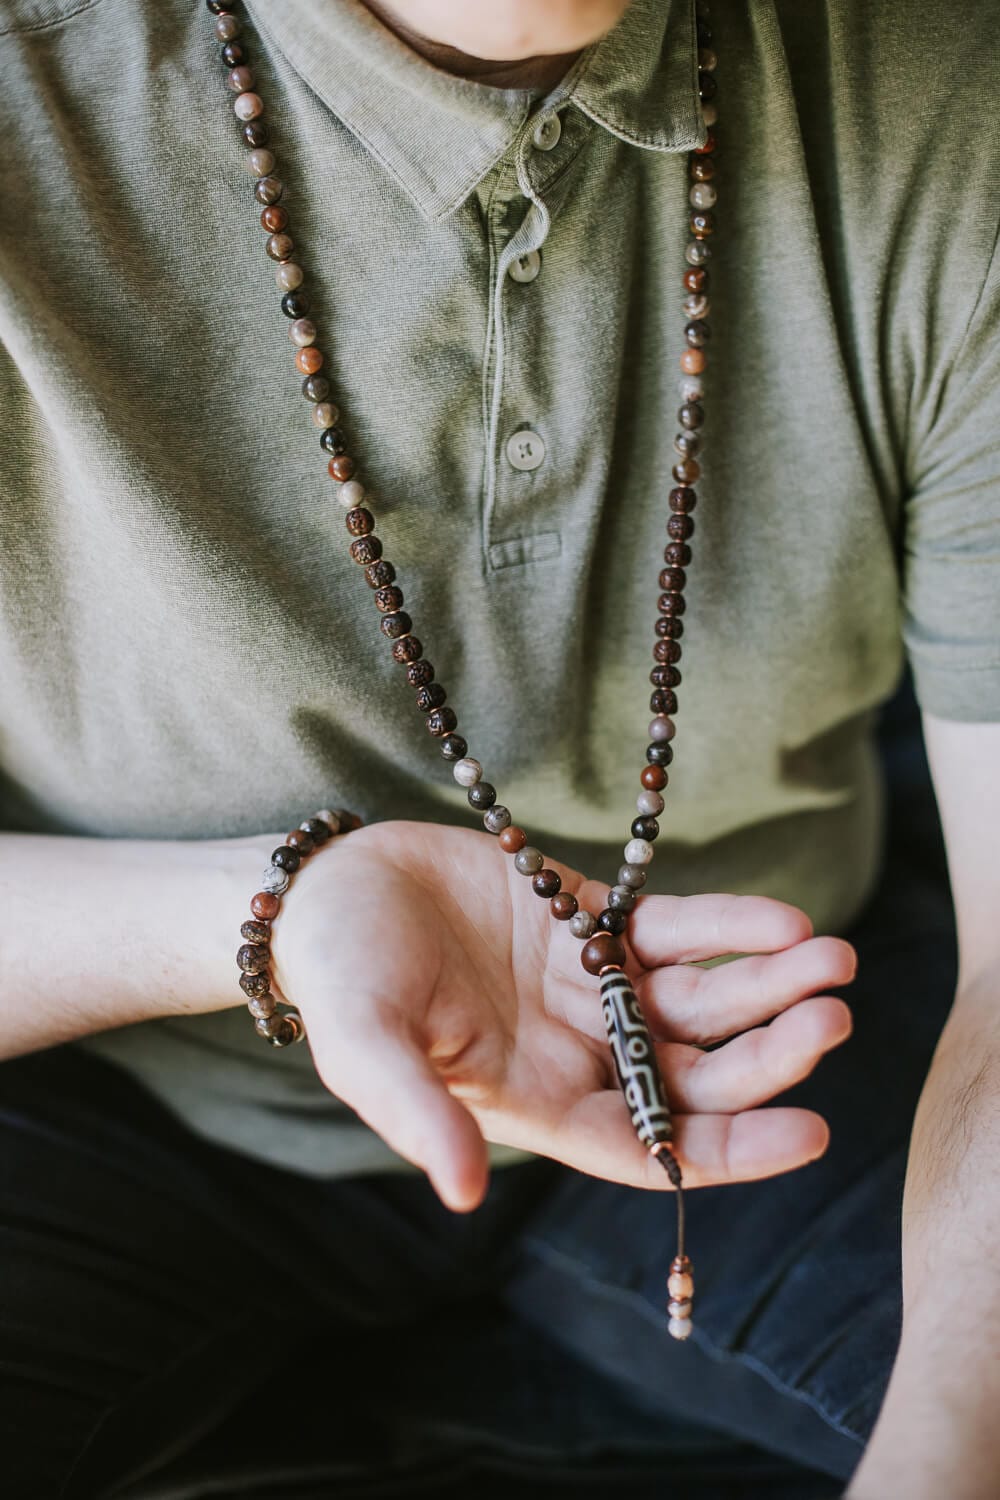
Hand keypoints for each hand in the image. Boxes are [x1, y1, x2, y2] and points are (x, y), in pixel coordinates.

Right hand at [270, 819, 855, 1210]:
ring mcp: (591, 981)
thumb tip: (462, 1193)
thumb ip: (418, 1111)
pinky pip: (673, 925)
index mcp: (539, 1102)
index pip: (651, 1147)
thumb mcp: (366, 1047)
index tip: (811, 1133)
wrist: (329, 885)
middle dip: (767, 1052)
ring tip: (830, 958)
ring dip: (765, 984)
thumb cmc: (340, 976)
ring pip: (699, 998)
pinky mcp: (590, 913)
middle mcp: (580, 1050)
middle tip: (832, 1018)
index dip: (732, 1148)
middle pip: (696, 1071)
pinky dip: (726, 925)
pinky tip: (779, 919)